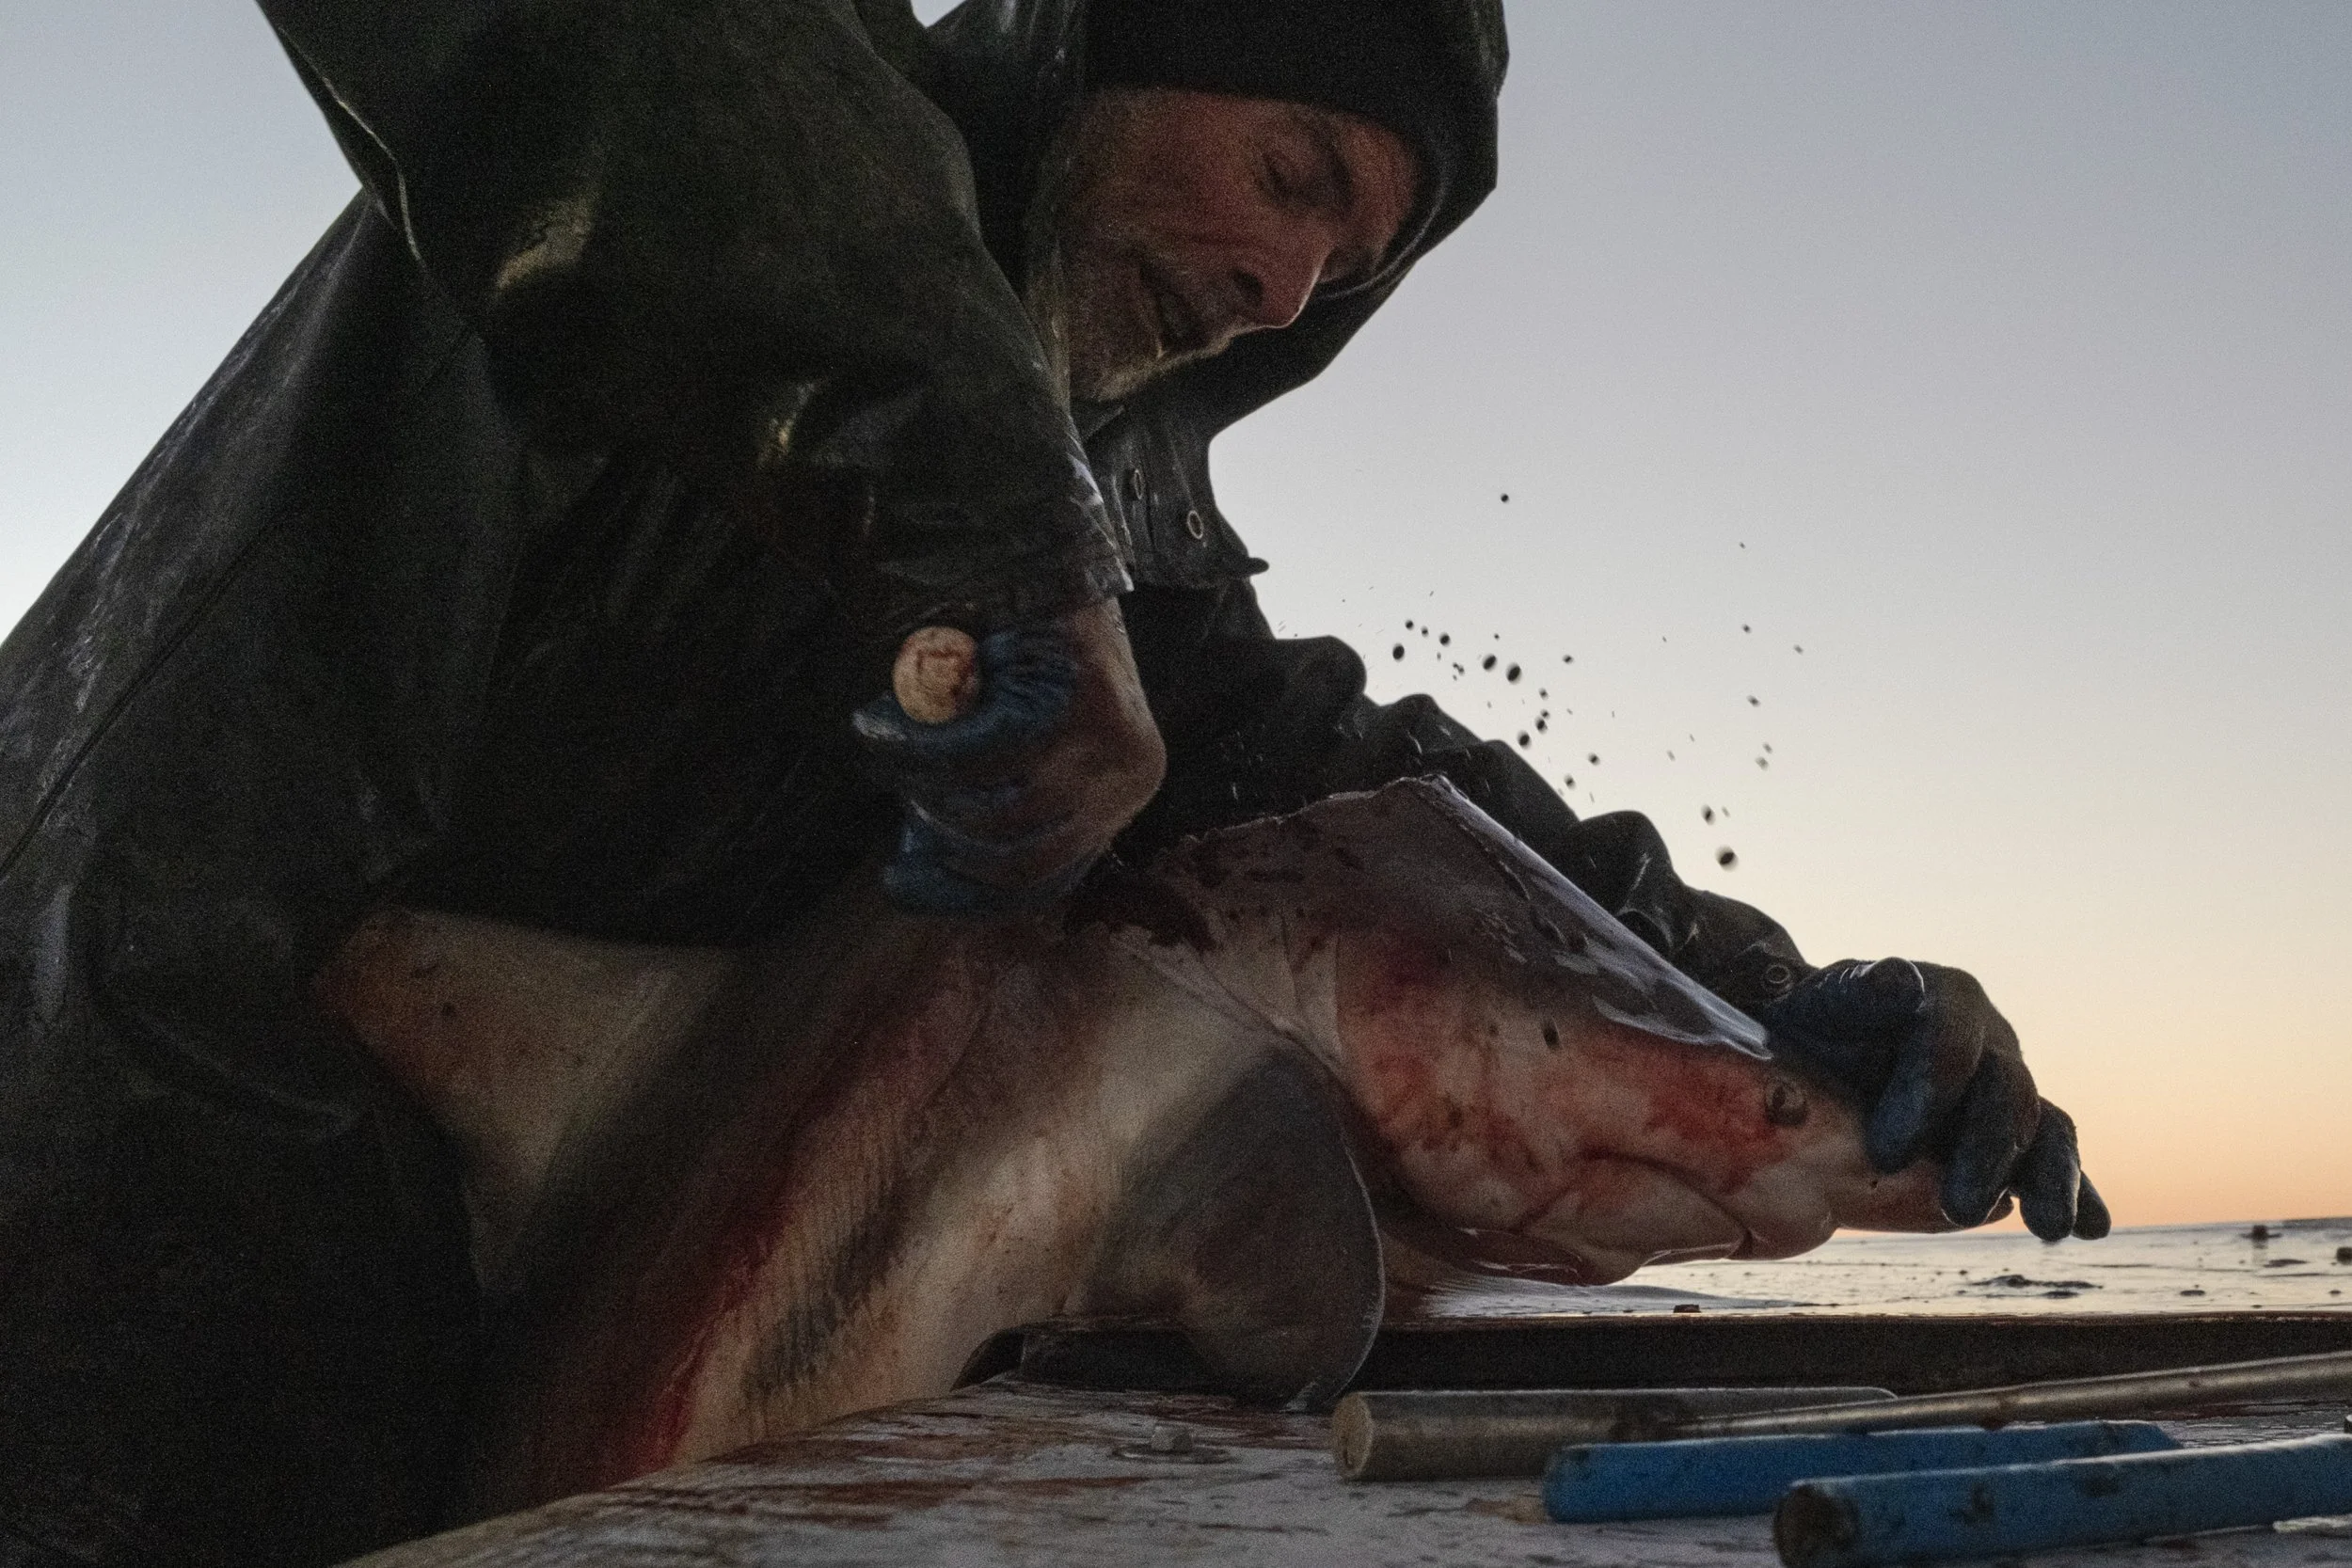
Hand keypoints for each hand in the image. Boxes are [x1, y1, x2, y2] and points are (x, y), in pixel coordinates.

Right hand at [853, 599, 1164, 916]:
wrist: (1019, 532)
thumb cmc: (1004, 639)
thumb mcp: (1006, 735)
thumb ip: (983, 798)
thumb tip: (922, 874)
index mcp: (1120, 795)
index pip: (1043, 880)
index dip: (964, 892)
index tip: (898, 882)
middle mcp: (1131, 776)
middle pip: (1015, 857)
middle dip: (937, 832)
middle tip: (893, 788)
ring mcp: (1114, 739)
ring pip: (994, 810)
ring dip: (923, 783)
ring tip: (889, 740)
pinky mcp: (1080, 698)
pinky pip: (980, 754)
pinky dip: (919, 744)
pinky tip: (880, 721)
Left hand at [1752, 958, 2108, 1240]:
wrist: (1817, 1055)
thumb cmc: (1818, 1028)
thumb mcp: (1823, 1006)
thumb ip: (1858, 994)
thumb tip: (1900, 981)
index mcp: (1946, 999)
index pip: (1950, 1039)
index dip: (1927, 1092)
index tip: (1887, 1152)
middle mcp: (1989, 1040)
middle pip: (2005, 1090)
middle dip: (1985, 1151)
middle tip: (1959, 1207)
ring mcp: (2006, 1087)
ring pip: (2045, 1126)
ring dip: (2050, 1178)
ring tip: (2048, 1226)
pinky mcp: (2013, 1134)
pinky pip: (2052, 1158)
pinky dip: (2076, 1191)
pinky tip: (2090, 1226)